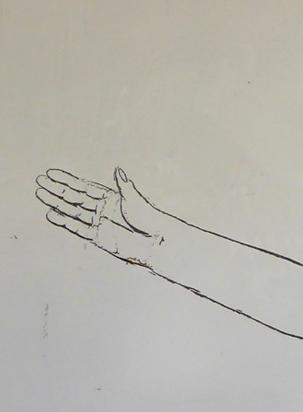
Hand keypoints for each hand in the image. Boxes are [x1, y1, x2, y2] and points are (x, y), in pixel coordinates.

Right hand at [35, 167, 165, 265]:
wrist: (155, 242)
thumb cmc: (149, 219)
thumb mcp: (135, 200)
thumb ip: (124, 186)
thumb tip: (118, 169)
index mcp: (110, 197)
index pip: (84, 187)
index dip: (67, 180)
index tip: (51, 174)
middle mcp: (102, 208)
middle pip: (75, 197)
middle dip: (57, 190)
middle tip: (39, 182)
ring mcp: (99, 222)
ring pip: (73, 211)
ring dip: (57, 204)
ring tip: (41, 195)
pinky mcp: (98, 236)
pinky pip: (78, 228)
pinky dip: (64, 222)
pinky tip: (52, 215)